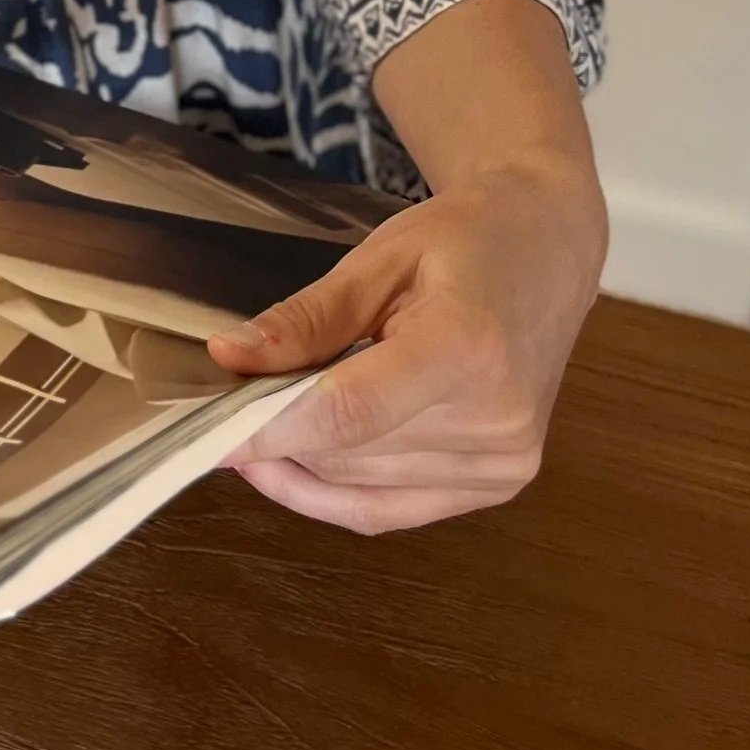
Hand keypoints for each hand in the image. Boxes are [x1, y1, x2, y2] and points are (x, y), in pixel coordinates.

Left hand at [209, 158, 605, 532]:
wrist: (546, 250)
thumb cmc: (466, 239)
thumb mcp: (378, 258)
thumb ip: (305, 319)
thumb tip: (228, 357)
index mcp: (469, 349)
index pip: (348, 413)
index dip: (267, 429)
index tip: (204, 430)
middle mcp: (496, 419)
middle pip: (347, 453)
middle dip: (272, 434)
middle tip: (221, 404)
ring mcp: (503, 462)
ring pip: (358, 488)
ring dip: (299, 461)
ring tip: (263, 416)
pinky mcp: (498, 484)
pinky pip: (389, 510)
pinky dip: (331, 491)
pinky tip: (292, 460)